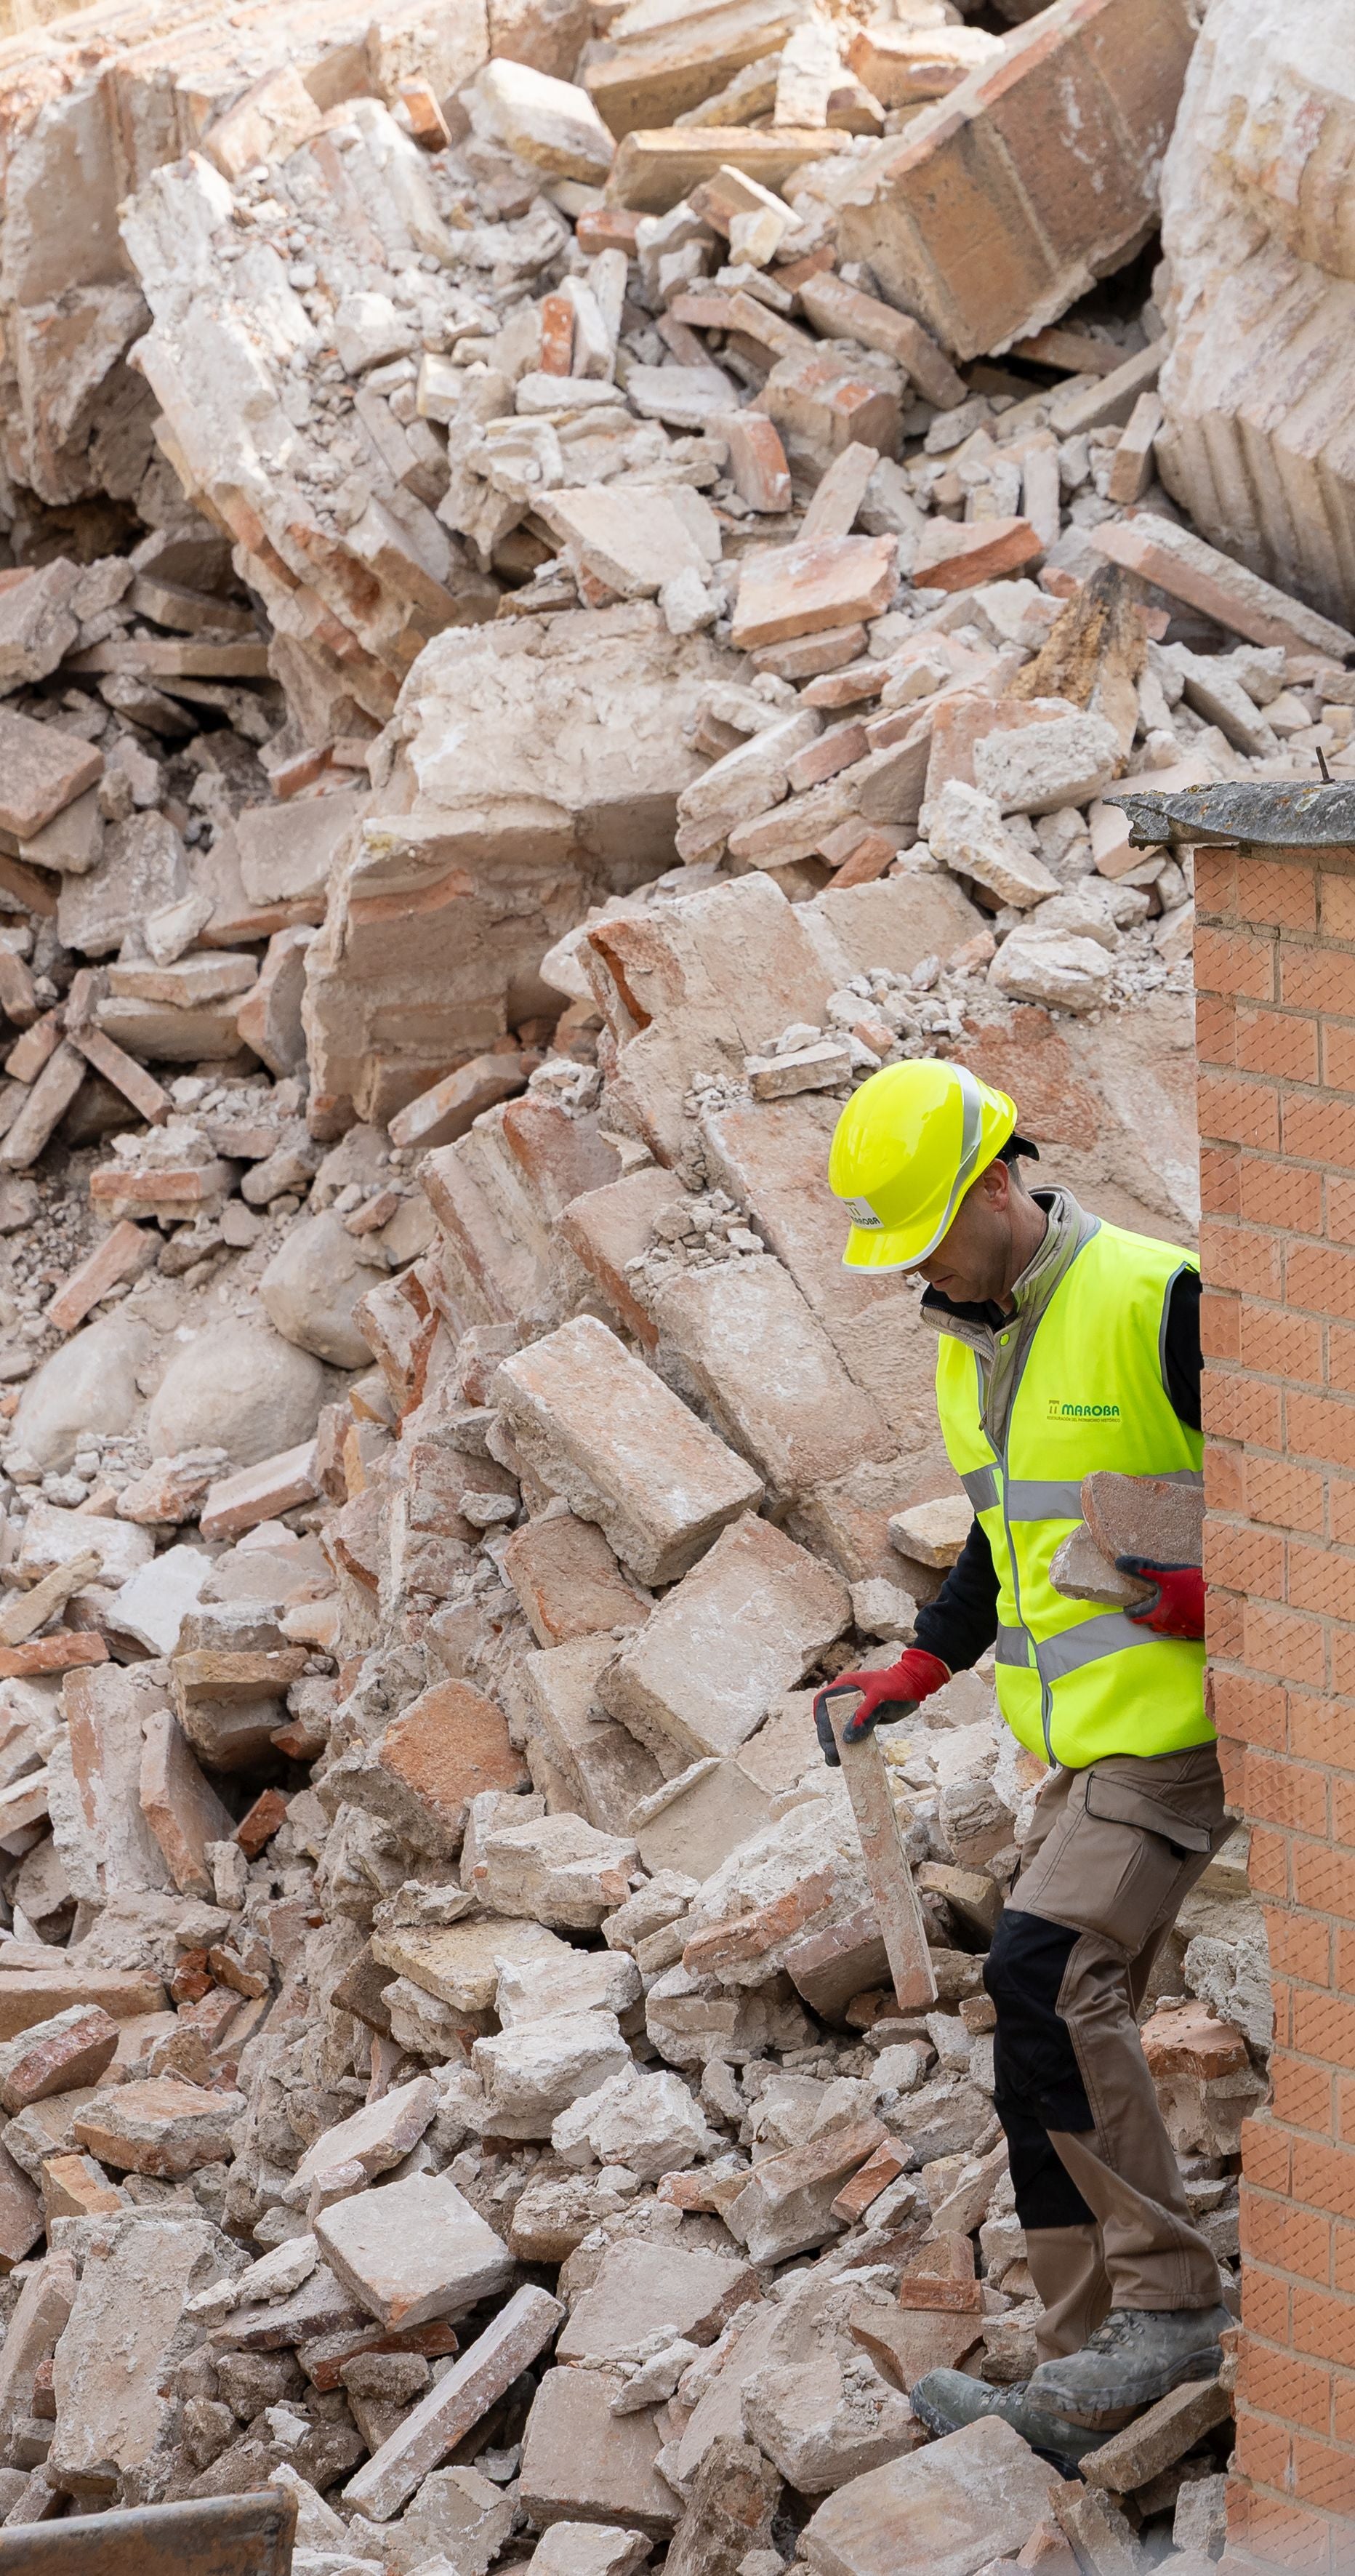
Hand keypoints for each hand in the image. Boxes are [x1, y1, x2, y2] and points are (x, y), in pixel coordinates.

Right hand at [814, 1648, 950, 1764]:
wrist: (914, 1687)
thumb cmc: (897, 1688)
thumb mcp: (880, 1700)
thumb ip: (864, 1716)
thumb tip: (846, 1738)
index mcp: (845, 1686)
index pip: (823, 1701)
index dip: (819, 1718)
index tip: (824, 1734)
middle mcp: (845, 1697)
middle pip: (827, 1718)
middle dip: (827, 1737)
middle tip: (832, 1754)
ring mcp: (852, 1708)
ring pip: (836, 1727)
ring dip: (833, 1744)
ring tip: (835, 1761)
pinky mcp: (861, 1719)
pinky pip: (849, 1732)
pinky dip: (846, 1745)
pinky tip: (844, 1758)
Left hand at [1118, 1558, 1204, 1641]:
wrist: (1222, 1599)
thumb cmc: (1193, 1588)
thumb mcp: (1166, 1575)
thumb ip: (1144, 1570)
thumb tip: (1120, 1563)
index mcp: (1157, 1614)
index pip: (1136, 1617)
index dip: (1131, 1611)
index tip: (1129, 1606)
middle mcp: (1168, 1625)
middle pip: (1151, 1624)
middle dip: (1147, 1616)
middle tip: (1147, 1605)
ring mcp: (1183, 1630)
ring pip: (1167, 1627)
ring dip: (1163, 1619)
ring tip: (1165, 1608)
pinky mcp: (1196, 1630)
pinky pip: (1182, 1628)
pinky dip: (1179, 1621)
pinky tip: (1184, 1612)